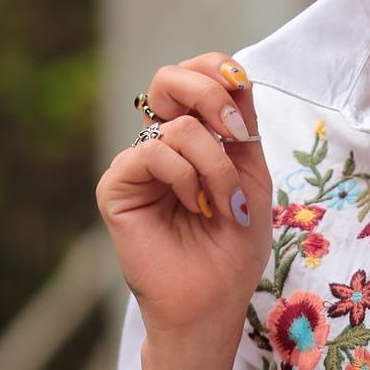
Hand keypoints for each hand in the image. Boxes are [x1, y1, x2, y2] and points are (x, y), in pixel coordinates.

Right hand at [96, 53, 272, 339]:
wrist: (214, 299)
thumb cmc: (234, 245)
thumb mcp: (252, 175)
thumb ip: (241, 123)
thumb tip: (234, 72)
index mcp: (195, 136)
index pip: (198, 75)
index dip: (218, 70)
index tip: (241, 90)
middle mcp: (161, 143)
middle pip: (170, 78)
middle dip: (210, 96)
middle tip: (233, 134)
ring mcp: (137, 164)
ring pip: (175, 125)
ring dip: (214, 164)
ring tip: (223, 204)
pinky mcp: (117, 186)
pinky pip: (151, 152)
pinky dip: (185, 177)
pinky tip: (195, 207)